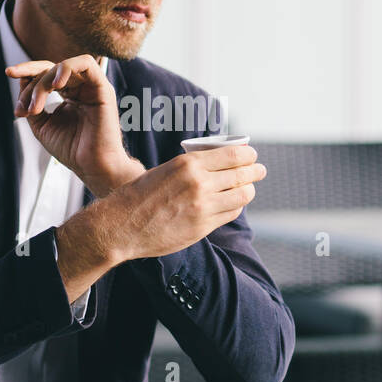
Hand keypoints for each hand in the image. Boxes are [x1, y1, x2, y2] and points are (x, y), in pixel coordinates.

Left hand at [6, 55, 142, 197]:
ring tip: (37, 106)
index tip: (9, 73)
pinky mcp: (102, 88)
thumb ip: (31, 102)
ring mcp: (91, 87)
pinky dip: (66, 68)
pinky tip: (56, 84)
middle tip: (24, 107)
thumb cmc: (71, 149)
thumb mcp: (41, 125)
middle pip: (51, 68)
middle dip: (31, 83)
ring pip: (62, 67)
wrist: (92, 167)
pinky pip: (85, 63)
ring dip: (44, 82)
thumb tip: (22, 80)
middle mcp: (80, 88)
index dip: (27, 71)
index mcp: (68, 95)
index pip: (46, 73)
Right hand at [99, 144, 265, 261]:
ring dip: (248, 190)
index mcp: (189, 163)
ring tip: (248, 188)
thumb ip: (193, 167)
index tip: (252, 155)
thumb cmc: (140, 195)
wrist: (123, 224)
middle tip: (259, 171)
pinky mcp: (203, 226)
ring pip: (241, 195)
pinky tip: (234, 204)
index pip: (233, 155)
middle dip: (255, 171)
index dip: (248, 155)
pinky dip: (236, 206)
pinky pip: (230, 213)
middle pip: (242, 174)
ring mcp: (203, 207)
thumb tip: (220, 163)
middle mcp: (199, 183)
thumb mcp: (167, 169)